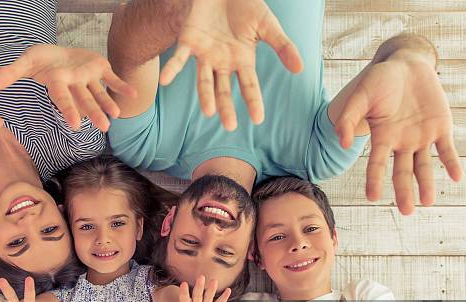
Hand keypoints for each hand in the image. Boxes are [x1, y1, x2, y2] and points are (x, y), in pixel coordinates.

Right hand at [0, 44, 136, 131]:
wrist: (60, 54)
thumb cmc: (42, 60)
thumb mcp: (26, 61)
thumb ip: (11, 73)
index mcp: (58, 84)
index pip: (63, 99)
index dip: (68, 110)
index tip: (74, 124)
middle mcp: (75, 85)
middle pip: (85, 100)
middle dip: (94, 113)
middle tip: (104, 127)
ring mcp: (89, 79)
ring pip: (100, 93)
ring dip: (108, 103)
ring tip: (117, 115)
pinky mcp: (100, 70)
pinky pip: (113, 79)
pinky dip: (122, 86)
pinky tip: (134, 95)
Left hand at [160, 0, 301, 130]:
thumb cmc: (246, 5)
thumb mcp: (268, 25)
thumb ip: (283, 47)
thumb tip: (300, 69)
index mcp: (241, 60)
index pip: (248, 86)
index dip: (253, 101)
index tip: (258, 119)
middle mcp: (222, 62)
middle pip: (224, 89)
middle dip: (226, 107)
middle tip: (230, 125)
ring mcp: (204, 53)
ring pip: (203, 80)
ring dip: (205, 95)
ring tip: (209, 112)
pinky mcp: (188, 40)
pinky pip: (178, 57)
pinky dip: (171, 68)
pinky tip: (164, 80)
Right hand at [335, 51, 461, 214]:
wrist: (407, 64)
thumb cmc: (379, 80)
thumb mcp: (360, 96)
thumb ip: (348, 118)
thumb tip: (343, 143)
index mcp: (381, 138)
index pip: (376, 164)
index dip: (374, 181)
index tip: (372, 197)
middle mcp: (400, 142)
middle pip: (402, 172)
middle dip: (404, 192)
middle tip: (407, 211)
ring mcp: (421, 136)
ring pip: (424, 166)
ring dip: (426, 184)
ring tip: (428, 201)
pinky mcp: (440, 127)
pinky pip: (447, 149)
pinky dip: (452, 163)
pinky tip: (457, 177)